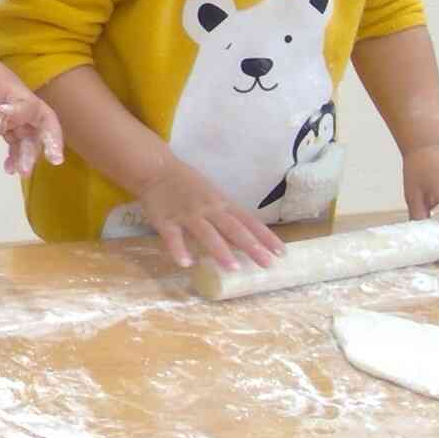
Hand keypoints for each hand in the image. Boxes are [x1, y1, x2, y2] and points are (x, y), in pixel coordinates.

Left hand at [0, 46, 64, 176]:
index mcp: (11, 89)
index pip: (29, 106)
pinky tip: (9, 169)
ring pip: (29, 135)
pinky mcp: (5, 121)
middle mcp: (19, 101)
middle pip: (41, 122)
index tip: (2, 126)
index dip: (21, 118)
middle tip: (42, 163)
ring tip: (20, 172)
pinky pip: (16, 139)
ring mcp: (14, 112)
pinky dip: (15, 154)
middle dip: (45, 143)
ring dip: (28, 154)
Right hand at [133, 163, 284, 270]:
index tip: (281, 253)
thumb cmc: (188, 185)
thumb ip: (226, 216)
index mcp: (222, 203)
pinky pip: (173, 236)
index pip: (249, 221)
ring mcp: (187, 214)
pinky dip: (179, 249)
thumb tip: (246, 239)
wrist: (156, 169)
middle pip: (233, 228)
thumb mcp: (213, 195)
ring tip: (233, 268)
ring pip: (207, 233)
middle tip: (267, 264)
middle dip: (251, 246)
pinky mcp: (165, 220)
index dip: (265, 236)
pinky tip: (186, 263)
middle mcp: (208, 209)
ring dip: (221, 250)